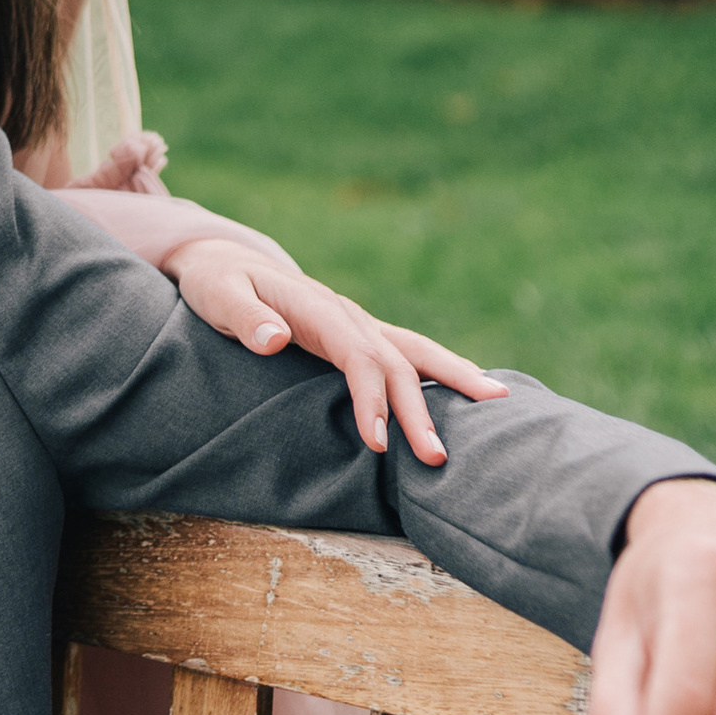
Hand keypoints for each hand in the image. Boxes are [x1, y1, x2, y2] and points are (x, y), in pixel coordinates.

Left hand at [166, 223, 506, 466]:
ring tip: (499, 401)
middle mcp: (347, 314)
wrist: (221, 258)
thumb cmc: (216, 281)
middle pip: (396, 359)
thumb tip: (274, 338)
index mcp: (319, 308)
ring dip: (453, 377)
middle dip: (421, 407)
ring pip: (414, 349)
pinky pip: (405, 353)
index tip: (377, 443)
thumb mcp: (216, 294)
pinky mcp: (357, 334)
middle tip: (439, 456)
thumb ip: (244, 317)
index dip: (371, 398)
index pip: (358, 356)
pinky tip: (465, 390)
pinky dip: (438, 370)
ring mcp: (356, 323)